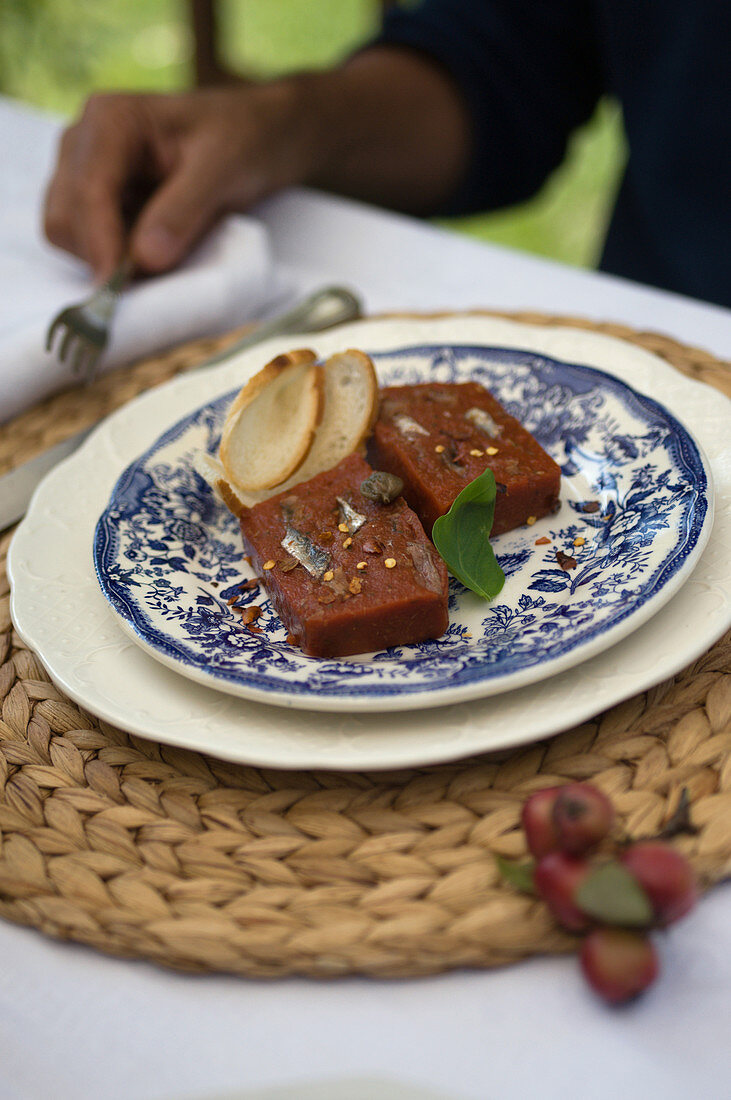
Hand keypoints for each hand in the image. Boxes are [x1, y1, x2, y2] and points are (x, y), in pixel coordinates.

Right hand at [43, 82, 316, 279]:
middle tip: (153, 278)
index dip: (101, 245)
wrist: (257, 135)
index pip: (88, 192)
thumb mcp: (224, 169)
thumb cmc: (244, 140)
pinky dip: (112, 258)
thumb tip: (144, 260)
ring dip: (106, 259)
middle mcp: (83, 142)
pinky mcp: (95, 200)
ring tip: (161, 256)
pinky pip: (85, 243)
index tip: (118, 288)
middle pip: (65, 218)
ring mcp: (83, 172)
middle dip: (101, 255)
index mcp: (110, 120)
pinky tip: (152, 250)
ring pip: (67, 234)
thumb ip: (184, 210)